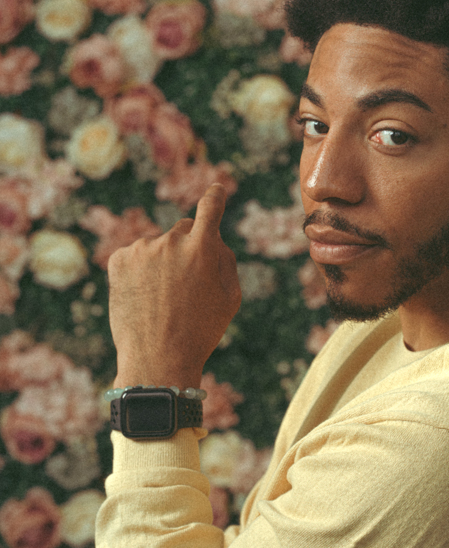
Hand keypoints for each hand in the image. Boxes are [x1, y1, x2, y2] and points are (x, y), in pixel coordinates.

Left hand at [108, 184, 240, 389]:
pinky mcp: (118, 260)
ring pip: (158, 248)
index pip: (210, 210)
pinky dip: (140, 272)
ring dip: (162, 264)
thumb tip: (214, 239)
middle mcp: (171, 241)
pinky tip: (144, 297)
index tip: (215, 189)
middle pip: (184, 231)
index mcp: (203, 248)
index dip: (214, 198)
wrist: (157, 358)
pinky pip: (135, 258)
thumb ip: (226, 261)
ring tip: (162, 301)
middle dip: (188, 247)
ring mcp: (142, 249)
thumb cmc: (200, 331)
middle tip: (187, 283)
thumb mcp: (230, 298)